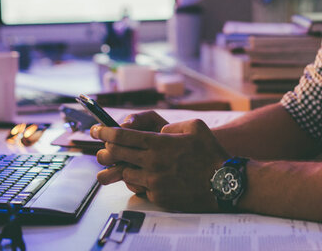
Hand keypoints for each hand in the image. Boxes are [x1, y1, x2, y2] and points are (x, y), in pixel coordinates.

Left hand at [91, 117, 229, 211]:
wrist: (223, 183)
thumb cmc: (211, 154)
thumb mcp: (195, 127)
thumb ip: (171, 126)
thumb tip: (159, 132)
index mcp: (158, 143)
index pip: (121, 136)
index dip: (105, 132)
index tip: (97, 131)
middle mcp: (152, 162)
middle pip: (116, 155)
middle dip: (105, 151)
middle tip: (101, 149)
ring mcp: (153, 181)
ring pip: (125, 173)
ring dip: (122, 168)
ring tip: (124, 165)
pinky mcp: (158, 196)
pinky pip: (141, 188)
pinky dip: (140, 182)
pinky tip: (148, 178)